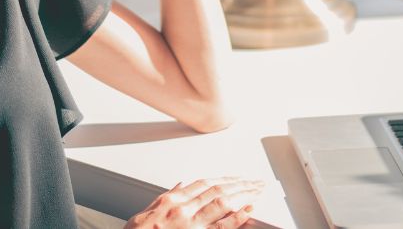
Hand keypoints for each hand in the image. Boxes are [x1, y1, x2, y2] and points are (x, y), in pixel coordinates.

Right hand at [123, 177, 262, 228]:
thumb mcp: (145, 214)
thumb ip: (165, 198)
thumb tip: (180, 185)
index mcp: (171, 202)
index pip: (203, 184)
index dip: (223, 179)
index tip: (236, 178)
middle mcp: (183, 210)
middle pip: (217, 190)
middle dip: (239, 185)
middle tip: (255, 182)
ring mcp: (191, 225)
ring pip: (222, 203)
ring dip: (243, 195)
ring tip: (257, 191)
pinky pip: (221, 227)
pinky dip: (237, 217)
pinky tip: (249, 210)